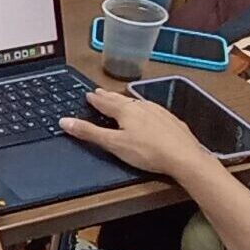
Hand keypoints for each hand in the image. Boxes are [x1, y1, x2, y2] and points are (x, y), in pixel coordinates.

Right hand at [57, 88, 219, 178]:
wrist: (183, 157)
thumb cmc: (147, 151)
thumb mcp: (113, 144)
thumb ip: (90, 133)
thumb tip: (65, 122)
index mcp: (126, 111)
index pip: (105, 103)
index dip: (95, 100)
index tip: (88, 94)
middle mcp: (142, 107)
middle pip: (121, 100)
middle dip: (109, 97)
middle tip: (100, 92)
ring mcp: (159, 112)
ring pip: (138, 103)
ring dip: (127, 101)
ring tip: (121, 101)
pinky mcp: (171, 121)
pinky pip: (153, 111)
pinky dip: (144, 110)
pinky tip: (148, 114)